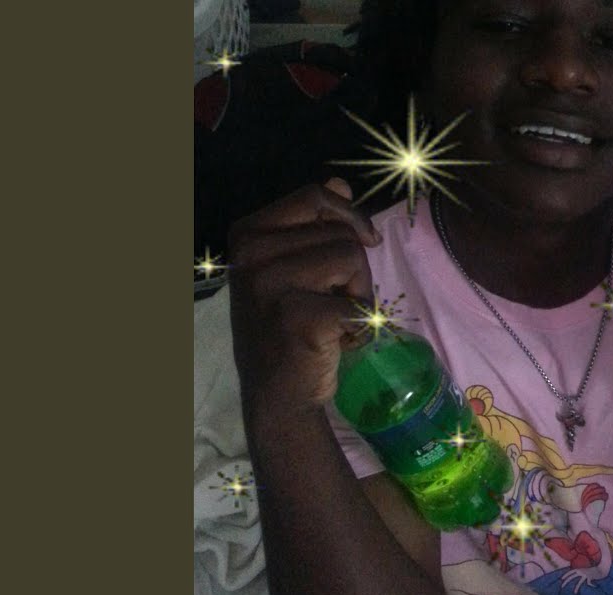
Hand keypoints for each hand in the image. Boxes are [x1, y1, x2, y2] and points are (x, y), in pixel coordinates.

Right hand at [228, 178, 382, 421]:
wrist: (278, 394)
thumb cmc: (288, 327)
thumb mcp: (293, 267)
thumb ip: (314, 224)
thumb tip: (340, 181)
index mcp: (248, 233)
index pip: (313, 196)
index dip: (348, 214)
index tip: (365, 238)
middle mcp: (251, 253)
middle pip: (341, 233)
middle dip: (354, 269)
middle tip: (332, 302)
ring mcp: (270, 285)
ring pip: (352, 259)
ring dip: (358, 294)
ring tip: (334, 319)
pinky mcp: (297, 317)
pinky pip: (357, 304)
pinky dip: (360, 327)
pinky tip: (336, 343)